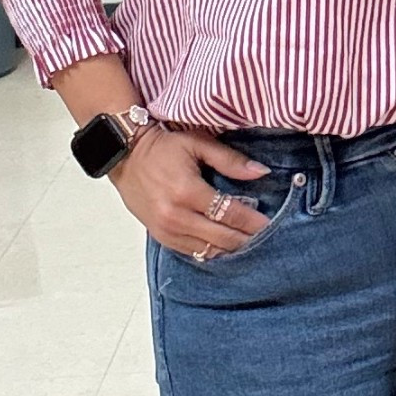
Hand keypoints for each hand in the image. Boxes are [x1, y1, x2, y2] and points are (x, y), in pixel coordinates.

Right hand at [111, 126, 271, 259]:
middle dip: (246, 238)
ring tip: (249, 241)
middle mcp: (176, 216)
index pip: (229, 213)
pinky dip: (211, 250)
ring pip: (208, 250)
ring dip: (231, 247)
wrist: (125, 156)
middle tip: (266, 236)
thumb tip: (261, 172)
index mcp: (187, 191)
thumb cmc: (163, 148)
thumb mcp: (198, 144)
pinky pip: (192, 252)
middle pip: (221, 237)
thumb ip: (230, 160)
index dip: (252, 221)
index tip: (269, 223)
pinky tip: (225, 245)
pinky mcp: (160, 237)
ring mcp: (166, 230)